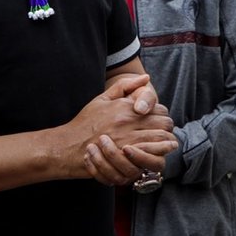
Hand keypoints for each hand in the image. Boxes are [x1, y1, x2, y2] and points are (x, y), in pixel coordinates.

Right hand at [59, 74, 174, 179]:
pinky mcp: (126, 157)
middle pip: (164, 124)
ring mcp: (128, 140)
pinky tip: (156, 154)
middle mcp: (129, 122)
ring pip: (161, 139)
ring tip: (164, 144)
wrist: (68, 145)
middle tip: (163, 132)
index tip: (159, 120)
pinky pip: (151, 154)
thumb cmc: (85, 122)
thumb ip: (124, 86)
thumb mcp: (102, 98)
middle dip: (167, 128)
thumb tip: (146, 78)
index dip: (162, 115)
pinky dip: (158, 154)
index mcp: (126, 107)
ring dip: (166, 142)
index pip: (159, 109)